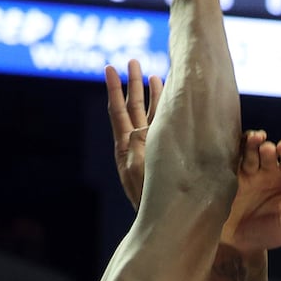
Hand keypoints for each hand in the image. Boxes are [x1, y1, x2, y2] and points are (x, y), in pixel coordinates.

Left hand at [105, 60, 163, 207]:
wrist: (166, 220)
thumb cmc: (150, 200)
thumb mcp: (139, 172)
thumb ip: (138, 147)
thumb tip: (140, 129)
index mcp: (126, 147)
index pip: (117, 111)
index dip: (113, 89)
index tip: (110, 67)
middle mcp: (137, 144)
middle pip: (133, 107)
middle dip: (133, 84)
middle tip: (133, 60)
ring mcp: (152, 147)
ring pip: (149, 114)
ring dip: (150, 94)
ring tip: (151, 74)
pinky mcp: (167, 152)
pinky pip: (164, 126)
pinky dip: (165, 110)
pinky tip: (170, 98)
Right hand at [221, 132, 280, 253]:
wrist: (239, 245)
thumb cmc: (269, 234)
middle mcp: (269, 172)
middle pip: (271, 152)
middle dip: (270, 149)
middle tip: (269, 150)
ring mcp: (250, 173)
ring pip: (252, 151)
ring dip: (254, 144)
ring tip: (257, 139)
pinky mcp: (232, 177)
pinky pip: (235, 158)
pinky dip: (238, 149)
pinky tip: (241, 144)